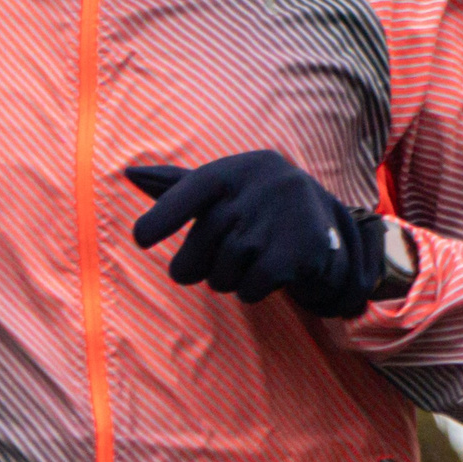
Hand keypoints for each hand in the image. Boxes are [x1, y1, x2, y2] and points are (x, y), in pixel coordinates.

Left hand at [127, 152, 380, 319]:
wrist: (332, 225)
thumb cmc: (260, 206)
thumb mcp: (225, 189)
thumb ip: (179, 185)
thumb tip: (131, 172)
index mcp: (235, 170)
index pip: (192, 191)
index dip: (165, 215)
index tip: (141, 240)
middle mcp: (259, 189)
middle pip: (204, 241)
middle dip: (191, 265)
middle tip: (191, 272)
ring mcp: (279, 221)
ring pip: (224, 270)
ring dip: (225, 279)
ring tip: (243, 267)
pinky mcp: (297, 254)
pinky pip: (249, 288)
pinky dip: (250, 291)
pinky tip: (265, 279)